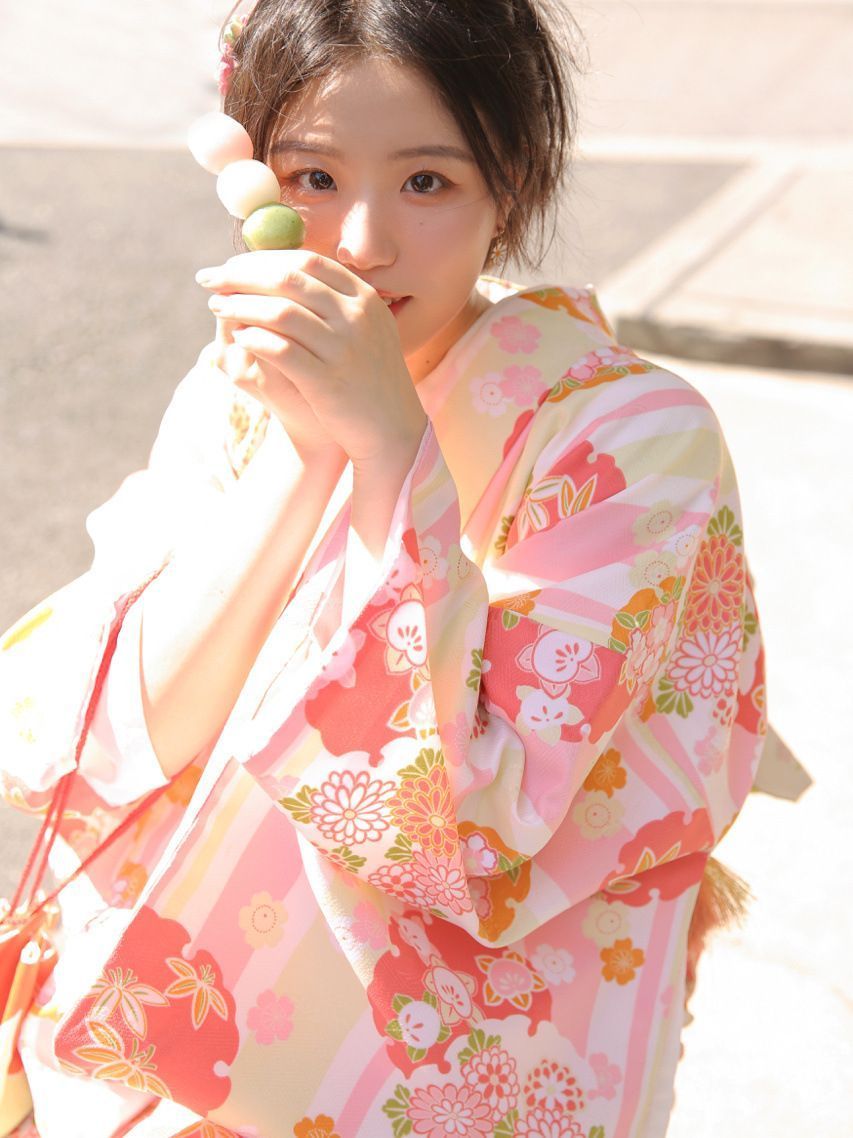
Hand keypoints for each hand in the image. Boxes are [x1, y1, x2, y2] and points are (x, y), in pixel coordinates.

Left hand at [198, 250, 427, 469]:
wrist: (391, 428)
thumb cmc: (366, 376)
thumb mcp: (362, 329)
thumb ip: (330, 300)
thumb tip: (277, 271)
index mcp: (364, 298)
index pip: (306, 262)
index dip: (263, 259)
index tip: (233, 264)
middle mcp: (356, 317)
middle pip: (288, 279)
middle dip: (241, 275)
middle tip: (211, 279)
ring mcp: (344, 348)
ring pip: (280, 312)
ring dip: (240, 305)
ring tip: (217, 306)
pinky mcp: (327, 380)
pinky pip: (280, 350)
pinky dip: (253, 339)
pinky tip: (237, 337)